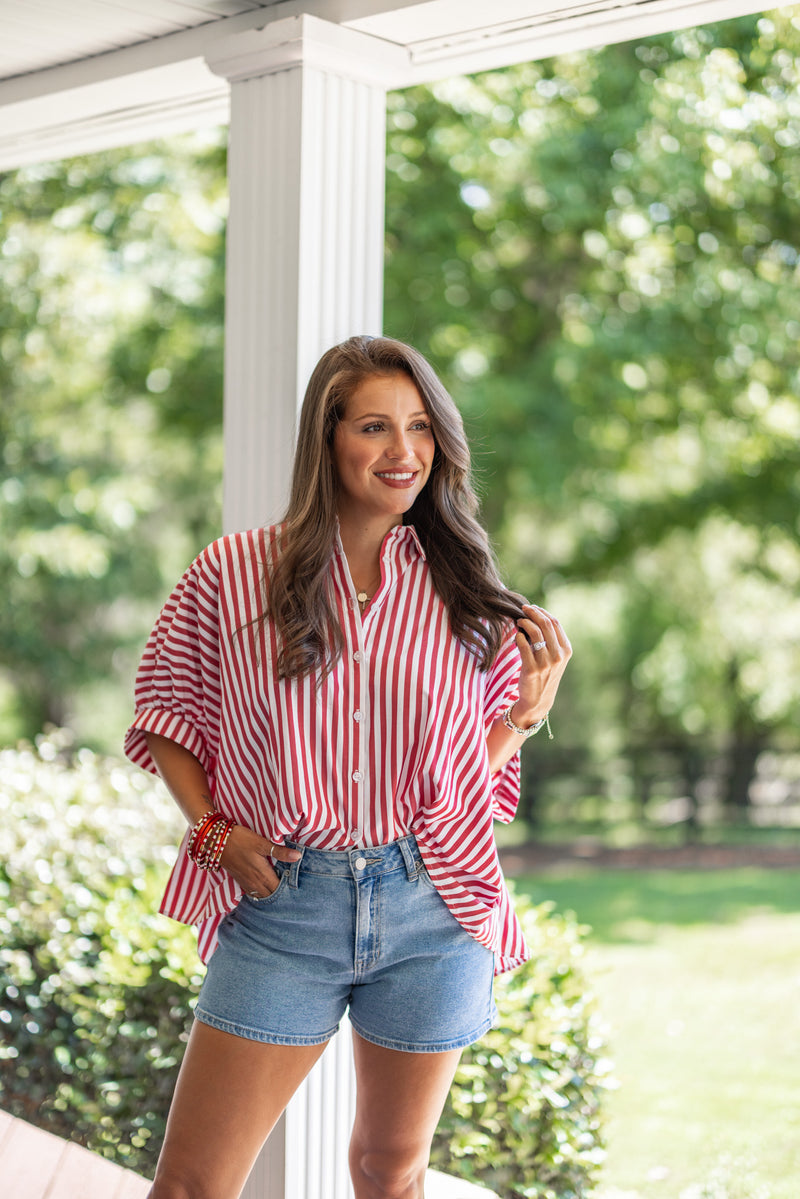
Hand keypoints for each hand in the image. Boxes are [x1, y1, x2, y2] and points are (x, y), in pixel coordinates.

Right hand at [219, 825, 300, 897]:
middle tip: (289, 885)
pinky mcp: (240, 881)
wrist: (216, 842)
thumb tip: (298, 856)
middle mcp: (255, 883)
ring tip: (278, 886)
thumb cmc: (241, 840)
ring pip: (262, 896)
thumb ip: (280, 852)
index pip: (279, 889)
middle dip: (280, 893)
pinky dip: (261, 893)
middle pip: (272, 895)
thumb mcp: (262, 843)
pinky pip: (253, 894)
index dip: (288, 888)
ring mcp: (247, 884)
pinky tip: (265, 886)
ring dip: (270, 893)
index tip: (295, 883)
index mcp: (263, 875)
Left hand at [513, 603, 571, 725]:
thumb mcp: (555, 658)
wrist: (538, 701)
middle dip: (533, 613)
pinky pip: (523, 646)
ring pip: (535, 633)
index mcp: (566, 650)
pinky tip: (516, 636)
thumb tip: (535, 617)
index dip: (542, 612)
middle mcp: (558, 656)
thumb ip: (550, 640)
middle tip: (523, 609)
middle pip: (546, 624)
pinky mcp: (531, 670)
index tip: (532, 608)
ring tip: (518, 622)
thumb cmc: (545, 675)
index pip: (555, 623)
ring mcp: (546, 663)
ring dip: (525, 623)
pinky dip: (518, 637)